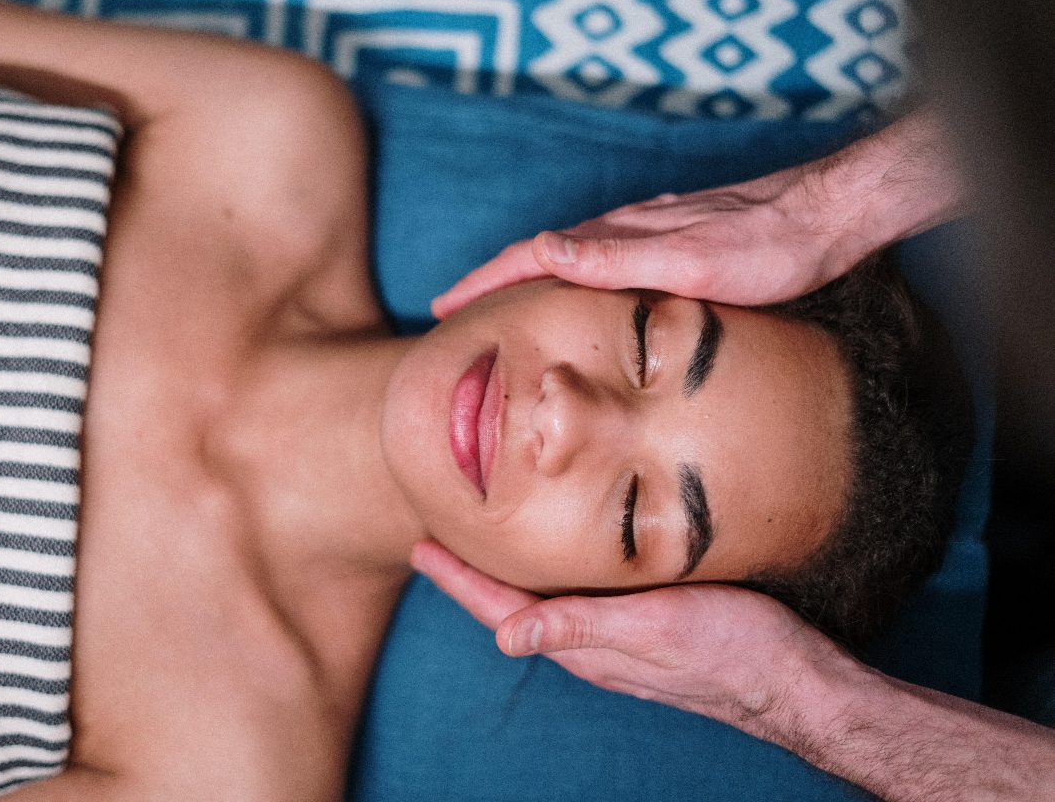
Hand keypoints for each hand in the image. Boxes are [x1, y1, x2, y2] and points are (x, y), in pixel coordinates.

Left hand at [410, 539, 851, 740]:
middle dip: (473, 575)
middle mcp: (593, 643)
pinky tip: (561, 558)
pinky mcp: (647, 627)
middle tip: (436, 538)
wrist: (797, 680)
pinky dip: (553, 575)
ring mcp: (619, 639)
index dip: (459, 579)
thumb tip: (506, 638)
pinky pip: (580, 599)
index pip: (502, 609)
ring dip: (509, 575)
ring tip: (481, 545)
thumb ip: (583, 627)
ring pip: (546, 602)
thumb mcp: (655, 629)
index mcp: (585, 644)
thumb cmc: (733, 649)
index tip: (420, 547)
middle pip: (514, 605)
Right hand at [432, 165, 853, 317]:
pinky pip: (600, 261)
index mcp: (617, 238)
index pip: (529, 258)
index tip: (442, 307)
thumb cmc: (765, 247)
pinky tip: (578, 293)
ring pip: (568, 258)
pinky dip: (569, 278)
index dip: (482, 283)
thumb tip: (539, 251)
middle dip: (491, 282)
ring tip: (500, 307)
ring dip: (526, 280)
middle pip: (538, 256)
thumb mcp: (687, 261)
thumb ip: (614, 257)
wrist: (826, 218)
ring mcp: (646, 235)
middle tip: (455, 312)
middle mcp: (625, 231)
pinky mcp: (669, 242)